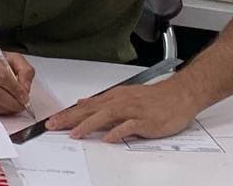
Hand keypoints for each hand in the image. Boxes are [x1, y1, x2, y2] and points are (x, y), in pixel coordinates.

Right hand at [0, 49, 33, 115]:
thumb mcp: (12, 58)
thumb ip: (24, 71)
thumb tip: (25, 89)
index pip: (2, 77)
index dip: (16, 90)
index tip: (25, 98)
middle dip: (12, 103)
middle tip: (21, 105)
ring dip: (6, 109)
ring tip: (13, 106)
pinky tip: (2, 105)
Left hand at [47, 80, 200, 142]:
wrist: (180, 94)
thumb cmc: (154, 98)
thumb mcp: (124, 96)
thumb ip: (103, 101)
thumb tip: (83, 102)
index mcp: (114, 97)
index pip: (86, 106)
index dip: (67, 113)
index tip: (52, 121)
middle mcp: (120, 102)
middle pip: (90, 110)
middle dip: (70, 118)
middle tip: (53, 126)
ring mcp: (132, 111)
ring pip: (106, 116)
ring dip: (88, 124)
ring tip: (74, 133)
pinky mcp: (145, 121)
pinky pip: (129, 127)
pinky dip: (117, 132)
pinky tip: (108, 138)